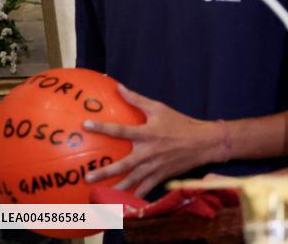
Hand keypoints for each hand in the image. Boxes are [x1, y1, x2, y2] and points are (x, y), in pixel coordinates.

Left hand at [83, 84, 223, 196]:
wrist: (203, 142)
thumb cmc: (179, 123)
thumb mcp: (159, 108)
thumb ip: (137, 99)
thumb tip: (118, 87)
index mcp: (147, 133)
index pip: (120, 130)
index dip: (102, 127)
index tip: (85, 125)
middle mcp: (149, 152)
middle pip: (122, 164)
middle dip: (104, 172)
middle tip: (87, 176)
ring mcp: (155, 166)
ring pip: (132, 181)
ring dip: (115, 187)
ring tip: (100, 194)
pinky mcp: (161, 176)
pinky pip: (145, 189)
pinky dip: (134, 195)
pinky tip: (123, 199)